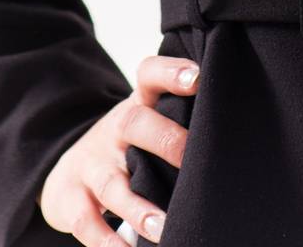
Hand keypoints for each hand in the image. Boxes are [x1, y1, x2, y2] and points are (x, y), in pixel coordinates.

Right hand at [37, 53, 200, 242]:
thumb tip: (234, 133)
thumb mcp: (147, 123)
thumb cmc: (129, 147)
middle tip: (192, 161)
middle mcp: (114, 131)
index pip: (150, 75)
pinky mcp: (72, 199)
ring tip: (164, 228)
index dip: (171, 71)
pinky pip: (86, 220)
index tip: (198, 78)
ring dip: (138, 207)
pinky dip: (105, 241)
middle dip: (165, 141)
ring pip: (112, 182)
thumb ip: (179, 122)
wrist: (68, 169)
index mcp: (137, 106)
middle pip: (134, 124)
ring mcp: (92, 164)